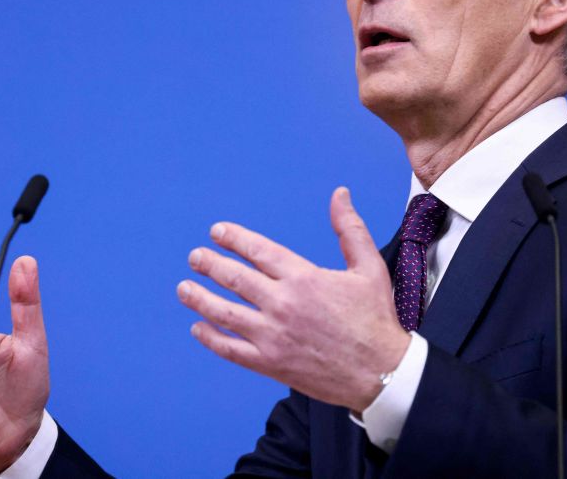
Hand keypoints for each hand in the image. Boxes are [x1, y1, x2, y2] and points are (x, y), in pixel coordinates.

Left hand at [177, 187, 409, 412]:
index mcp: (304, 278)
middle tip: (195, 257)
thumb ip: (350, 229)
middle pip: (234, 279)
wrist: (382, 373)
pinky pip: (231, 349)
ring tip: (184, 288)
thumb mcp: (369, 268)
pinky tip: (198, 328)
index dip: (234, 239)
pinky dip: (211, 338)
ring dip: (200, 298)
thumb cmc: (375, 319)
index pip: (258, 251)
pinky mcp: (271, 363)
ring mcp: (273, 336)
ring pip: (224, 313)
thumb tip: (339, 194)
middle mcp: (283, 304)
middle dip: (210, 265)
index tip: (216, 231)